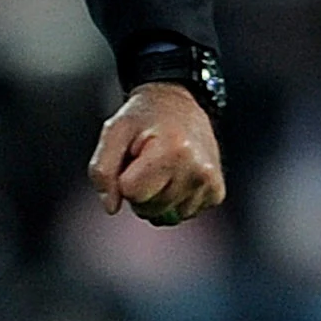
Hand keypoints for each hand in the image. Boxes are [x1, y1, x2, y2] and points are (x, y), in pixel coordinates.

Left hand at [87, 82, 225, 226]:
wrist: (178, 104)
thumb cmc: (143, 117)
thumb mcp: (113, 132)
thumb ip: (102, 171)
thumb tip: (111, 207)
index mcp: (173, 151)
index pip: (131, 192)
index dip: (123, 178)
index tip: (133, 157)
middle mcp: (198, 170)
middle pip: (149, 208)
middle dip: (140, 189)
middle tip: (147, 161)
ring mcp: (211, 183)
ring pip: (167, 216)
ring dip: (158, 197)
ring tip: (161, 167)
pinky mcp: (217, 192)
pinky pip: (183, 214)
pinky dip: (174, 200)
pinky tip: (176, 175)